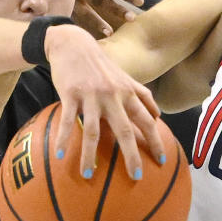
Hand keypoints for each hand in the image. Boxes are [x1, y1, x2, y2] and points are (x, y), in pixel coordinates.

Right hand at [44, 24, 163, 178]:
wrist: (72, 43)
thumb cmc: (100, 65)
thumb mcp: (124, 77)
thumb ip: (141, 96)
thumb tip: (158, 116)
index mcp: (127, 93)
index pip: (146, 120)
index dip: (155, 140)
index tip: (161, 160)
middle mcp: (113, 95)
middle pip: (124, 130)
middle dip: (132, 155)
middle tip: (136, 177)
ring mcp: (91, 95)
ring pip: (93, 131)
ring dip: (90, 156)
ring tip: (88, 176)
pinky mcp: (71, 94)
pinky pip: (68, 121)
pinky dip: (63, 139)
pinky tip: (60, 156)